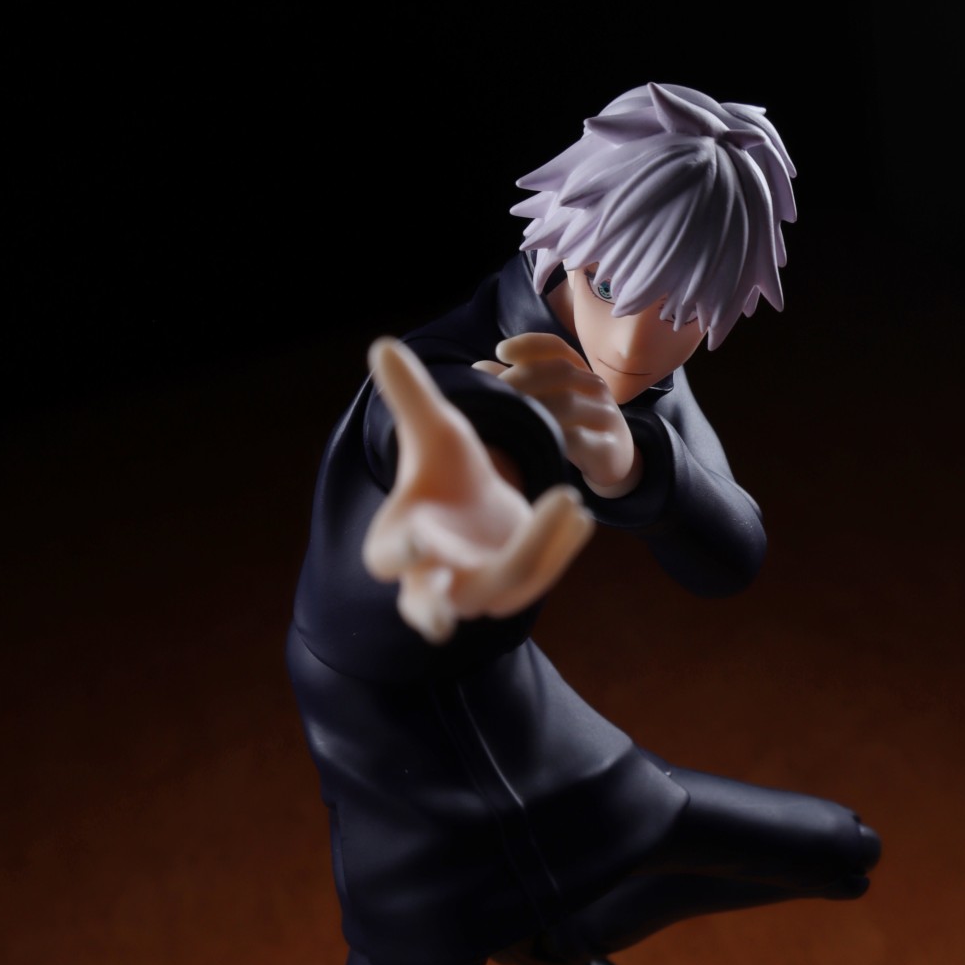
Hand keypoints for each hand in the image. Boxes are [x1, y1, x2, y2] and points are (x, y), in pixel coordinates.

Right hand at [362, 337, 593, 643]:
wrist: (478, 509)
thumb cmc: (446, 474)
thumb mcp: (434, 432)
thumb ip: (409, 396)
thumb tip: (382, 344)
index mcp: (399, 542)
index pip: (390, 557)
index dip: (404, 552)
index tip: (423, 539)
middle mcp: (433, 578)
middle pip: (426, 607)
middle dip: (435, 610)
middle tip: (443, 620)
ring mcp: (477, 591)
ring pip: (504, 587)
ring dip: (536, 548)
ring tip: (568, 498)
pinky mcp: (516, 591)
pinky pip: (540, 577)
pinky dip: (561, 549)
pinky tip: (582, 514)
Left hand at [473, 333, 642, 496]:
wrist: (616, 461)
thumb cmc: (574, 428)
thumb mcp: (548, 404)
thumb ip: (517, 385)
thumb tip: (480, 368)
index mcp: (578, 372)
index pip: (555, 347)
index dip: (528, 344)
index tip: (500, 351)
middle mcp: (595, 387)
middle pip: (558, 372)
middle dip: (521, 380)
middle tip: (493, 395)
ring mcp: (606, 417)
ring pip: (567, 404)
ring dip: (533, 409)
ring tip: (506, 420)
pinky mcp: (609, 448)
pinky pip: (579, 439)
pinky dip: (553, 438)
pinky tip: (531, 443)